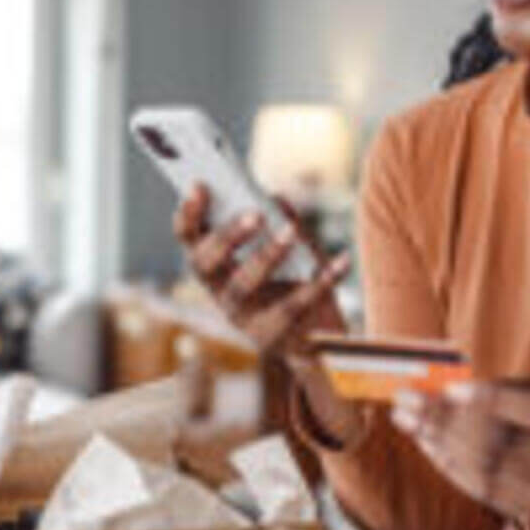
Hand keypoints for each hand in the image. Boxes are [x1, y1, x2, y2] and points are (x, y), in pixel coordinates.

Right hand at [172, 185, 349, 353]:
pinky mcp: (274, 337)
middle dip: (226, 236)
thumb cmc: (297, 287)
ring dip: (266, 255)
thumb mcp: (292, 253)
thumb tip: (277, 198)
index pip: (191, 242)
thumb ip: (283, 224)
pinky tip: (342, 260)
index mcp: (218, 269)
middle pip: (207, 263)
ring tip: (290, 232)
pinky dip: (322, 280)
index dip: (188, 215)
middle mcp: (221, 293)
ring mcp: (244, 318)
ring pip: (244, 285)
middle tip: (254, 214)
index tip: (199, 185)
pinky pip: (297, 305)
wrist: (317, 344)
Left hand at [391, 380, 529, 529]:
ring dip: (440, 444)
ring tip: (409, 421)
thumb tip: (445, 391)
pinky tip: (427, 444)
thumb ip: (505, 391)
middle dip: (447, 422)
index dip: (490, 401)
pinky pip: (483, 490)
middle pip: (504, 444)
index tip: (449, 390)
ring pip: (488, 471)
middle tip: (408, 403)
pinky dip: (450, 465)